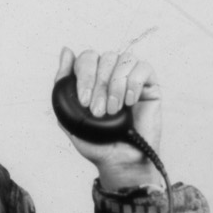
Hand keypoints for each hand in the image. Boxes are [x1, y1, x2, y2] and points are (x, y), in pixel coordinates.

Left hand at [56, 45, 163, 188]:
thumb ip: (62, 86)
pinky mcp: (150, 85)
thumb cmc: (97, 143)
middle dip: (98, 85)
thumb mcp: (69, 116)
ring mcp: (131, 78)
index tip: (83, 101)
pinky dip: (133, 84)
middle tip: (98, 112)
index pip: (86, 57)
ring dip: (115, 86)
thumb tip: (66, 50)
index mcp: (92, 78)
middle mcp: (111, 74)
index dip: (84, 75)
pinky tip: (130, 103)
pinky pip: (143, 67)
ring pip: (122, 59)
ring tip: (113, 111)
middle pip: (103, 57)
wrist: (120, 162)